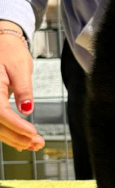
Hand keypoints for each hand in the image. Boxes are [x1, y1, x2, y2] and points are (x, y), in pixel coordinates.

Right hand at [0, 21, 44, 150]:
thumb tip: (27, 110)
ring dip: (14, 138)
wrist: (2, 43)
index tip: (32, 133)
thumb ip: (23, 89)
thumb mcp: (21, 67)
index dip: (16, 126)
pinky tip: (22, 140)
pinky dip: (9, 132)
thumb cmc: (10, 52)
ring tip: (35, 144)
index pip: (0, 112)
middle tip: (38, 143)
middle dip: (17, 137)